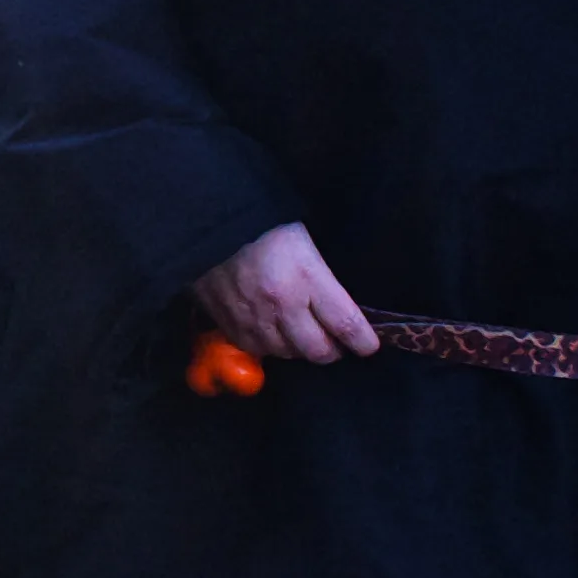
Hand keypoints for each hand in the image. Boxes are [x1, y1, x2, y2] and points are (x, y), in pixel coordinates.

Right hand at [192, 223, 378, 363]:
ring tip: (301, 332)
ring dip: (300, 348)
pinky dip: (270, 346)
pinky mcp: (229, 325)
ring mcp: (253, 318)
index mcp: (306, 276)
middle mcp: (281, 304)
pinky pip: (259, 351)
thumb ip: (325, 275)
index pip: (346, 324)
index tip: (369, 345)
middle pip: (319, 350)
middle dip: (333, 350)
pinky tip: (272, 330)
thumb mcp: (307, 239)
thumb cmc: (266, 225)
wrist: (208, 222)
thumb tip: (346, 308)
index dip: (364, 341)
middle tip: (335, 341)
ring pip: (289, 354)